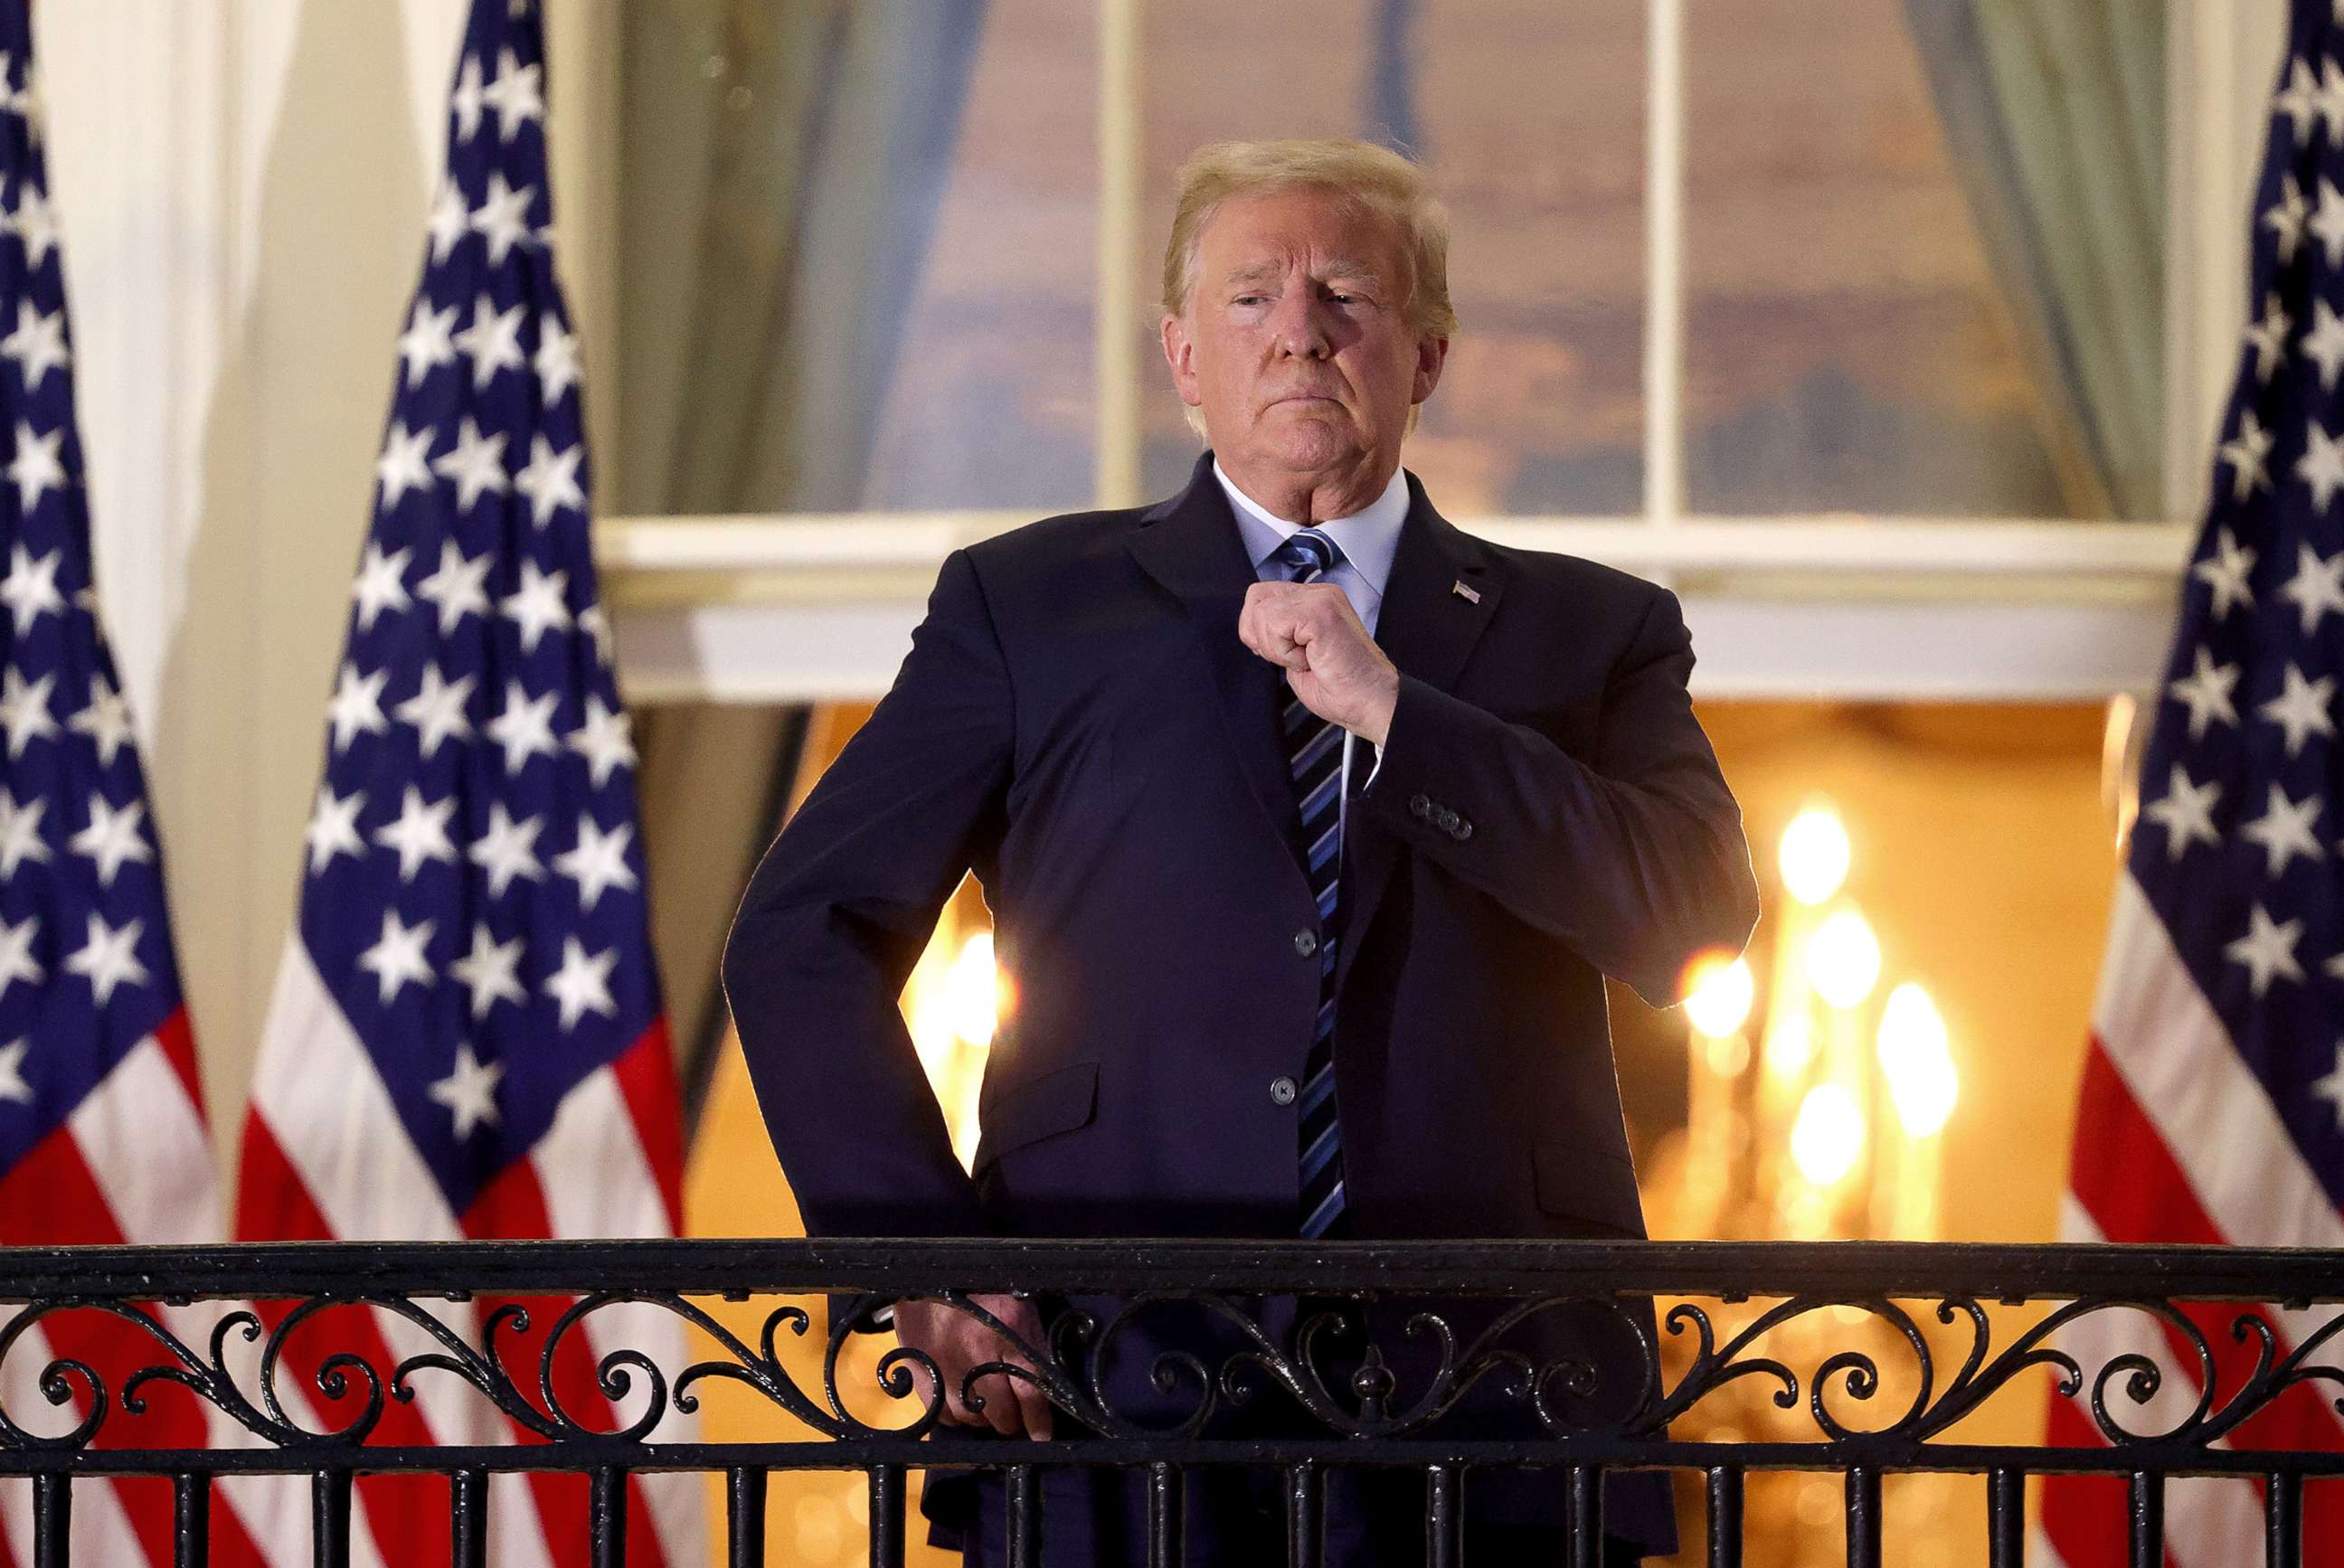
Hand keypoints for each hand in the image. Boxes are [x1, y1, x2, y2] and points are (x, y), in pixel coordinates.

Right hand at [891, 1292, 1054, 1439]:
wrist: (926, 1273)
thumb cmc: (981, 1287)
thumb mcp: (1017, 1304)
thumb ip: (1032, 1343)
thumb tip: (1047, 1386)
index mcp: (1010, 1329)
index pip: (1031, 1393)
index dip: (1039, 1422)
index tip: (1042, 1437)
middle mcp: (979, 1353)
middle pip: (1002, 1414)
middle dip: (1011, 1419)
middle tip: (1011, 1412)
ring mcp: (946, 1367)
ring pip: (973, 1419)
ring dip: (983, 1418)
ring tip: (985, 1402)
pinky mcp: (921, 1374)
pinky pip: (944, 1415)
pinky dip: (956, 1414)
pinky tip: (961, 1399)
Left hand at [1238, 580, 1399, 746]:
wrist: (1371, 703)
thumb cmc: (1342, 688)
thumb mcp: (1297, 654)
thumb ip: (1278, 633)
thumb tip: (1252, 628)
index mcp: (1314, 601)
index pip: (1261, 597)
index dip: (1258, 629)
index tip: (1282, 653)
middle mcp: (1318, 594)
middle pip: (1256, 597)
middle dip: (1260, 635)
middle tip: (1291, 656)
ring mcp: (1321, 599)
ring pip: (1262, 613)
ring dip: (1276, 648)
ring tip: (1306, 659)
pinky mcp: (1321, 611)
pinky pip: (1275, 624)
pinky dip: (1285, 652)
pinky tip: (1310, 660)